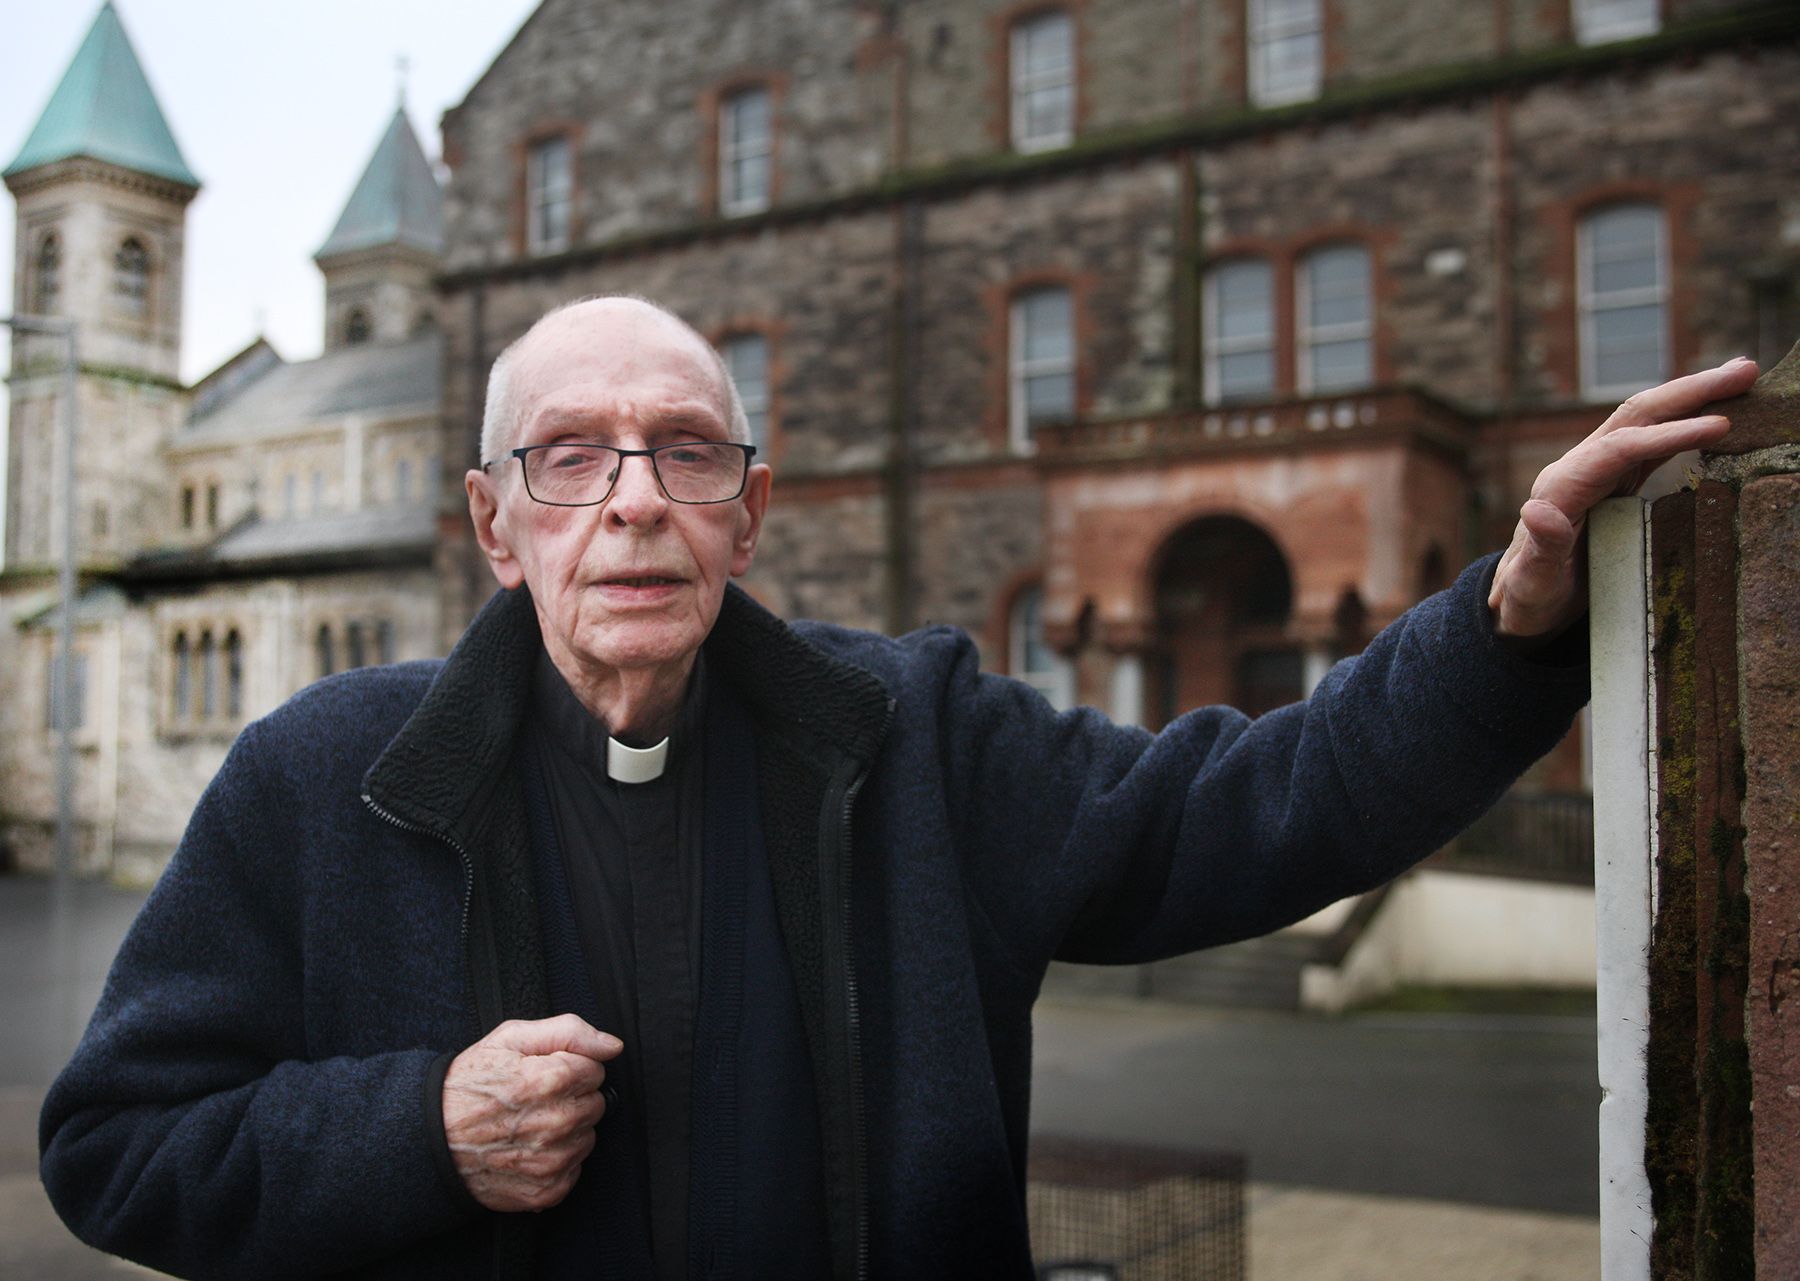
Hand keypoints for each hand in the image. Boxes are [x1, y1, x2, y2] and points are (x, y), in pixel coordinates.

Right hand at [442, 1014, 622, 1211]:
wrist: (430, 1138)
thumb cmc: (469, 1085)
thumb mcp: (511, 1038)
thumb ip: (569, 1032)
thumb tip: (612, 1046)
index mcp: (550, 1079)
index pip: (595, 1069)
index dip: (570, 1067)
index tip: (543, 1073)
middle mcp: (556, 1122)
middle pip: (595, 1103)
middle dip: (571, 1097)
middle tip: (534, 1099)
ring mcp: (552, 1160)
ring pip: (588, 1137)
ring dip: (567, 1130)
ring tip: (528, 1124)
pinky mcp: (546, 1190)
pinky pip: (575, 1169)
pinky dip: (557, 1161)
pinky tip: (528, 1149)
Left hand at [1487, 356, 1759, 644]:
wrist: (1522, 599)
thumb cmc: (1530, 594)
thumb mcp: (1533, 581)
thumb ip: (1540, 548)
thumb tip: (1535, 510)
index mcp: (1561, 488)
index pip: (1620, 448)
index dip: (1669, 434)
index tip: (1719, 426)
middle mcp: (1579, 468)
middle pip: (1635, 418)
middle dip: (1689, 392)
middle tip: (1744, 372)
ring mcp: (1597, 471)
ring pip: (1648, 422)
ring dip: (1694, 397)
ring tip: (1743, 375)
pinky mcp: (1614, 481)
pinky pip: (1653, 442)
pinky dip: (1686, 422)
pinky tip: (1717, 411)